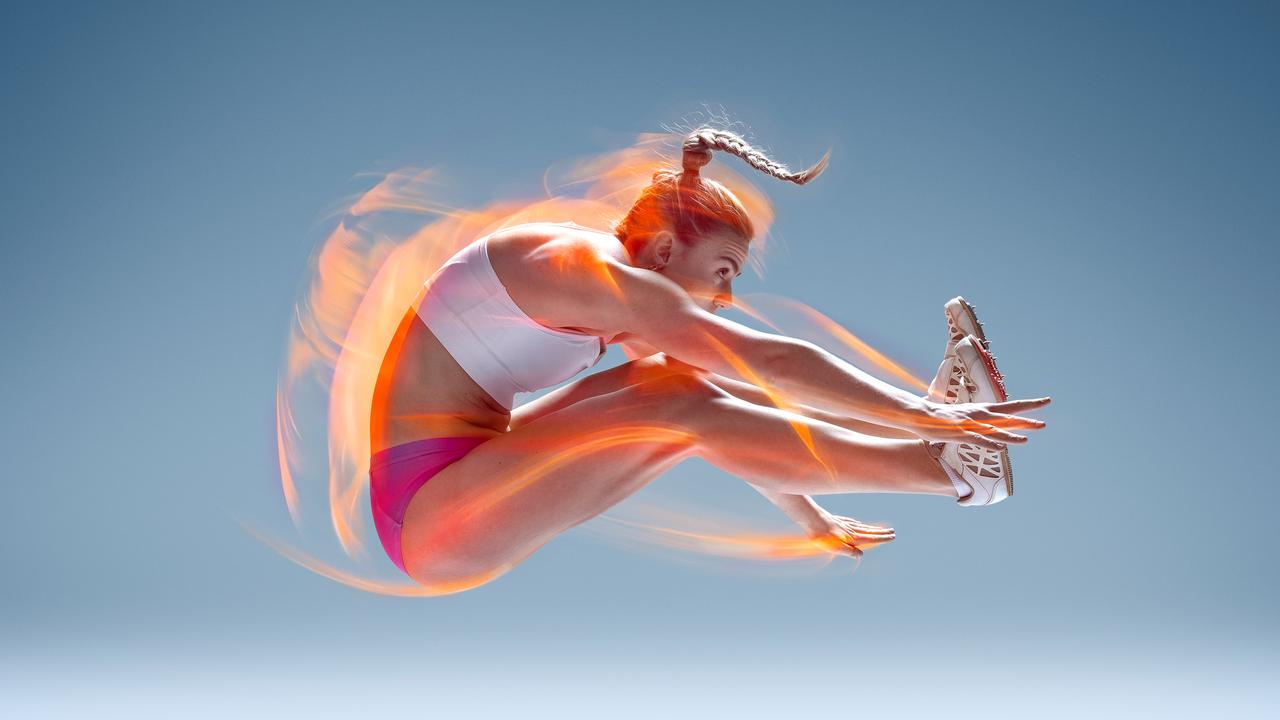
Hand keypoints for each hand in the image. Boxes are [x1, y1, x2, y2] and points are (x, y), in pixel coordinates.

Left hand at [805, 510, 895, 558]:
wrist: (811, 518)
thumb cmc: (822, 535)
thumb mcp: (835, 547)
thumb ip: (848, 551)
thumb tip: (860, 554)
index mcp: (852, 537)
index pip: (871, 538)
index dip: (881, 538)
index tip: (892, 537)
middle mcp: (851, 530)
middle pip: (869, 531)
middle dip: (881, 532)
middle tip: (892, 532)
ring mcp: (845, 524)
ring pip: (862, 526)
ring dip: (872, 528)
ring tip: (880, 528)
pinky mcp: (838, 521)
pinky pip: (852, 523)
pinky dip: (859, 524)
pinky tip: (858, 524)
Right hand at [911, 396, 1050, 449]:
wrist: (922, 413)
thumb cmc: (943, 416)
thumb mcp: (964, 414)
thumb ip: (977, 417)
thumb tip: (986, 420)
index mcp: (983, 409)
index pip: (1011, 406)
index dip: (1029, 404)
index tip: (1046, 401)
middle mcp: (980, 414)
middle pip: (1007, 416)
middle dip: (1026, 420)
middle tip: (1044, 424)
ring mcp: (971, 424)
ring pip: (995, 430)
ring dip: (1011, 436)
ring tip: (1027, 440)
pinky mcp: (961, 434)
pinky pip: (978, 440)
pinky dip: (990, 443)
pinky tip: (1001, 448)